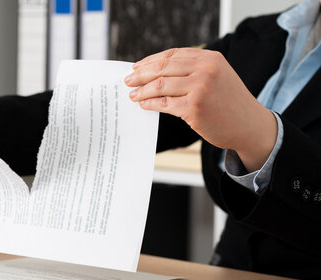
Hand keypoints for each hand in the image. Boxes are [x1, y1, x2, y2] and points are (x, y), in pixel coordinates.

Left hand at [125, 48, 276, 171]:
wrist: (249, 125)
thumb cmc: (230, 103)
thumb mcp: (217, 76)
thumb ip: (193, 70)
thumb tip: (158, 72)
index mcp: (210, 58)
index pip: (172, 55)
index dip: (151, 60)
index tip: (137, 67)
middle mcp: (205, 70)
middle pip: (163, 68)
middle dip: (141, 74)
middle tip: (128, 81)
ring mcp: (200, 88)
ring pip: (160, 86)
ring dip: (142, 91)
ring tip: (133, 95)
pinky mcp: (194, 108)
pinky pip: (164, 103)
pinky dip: (150, 104)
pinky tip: (143, 105)